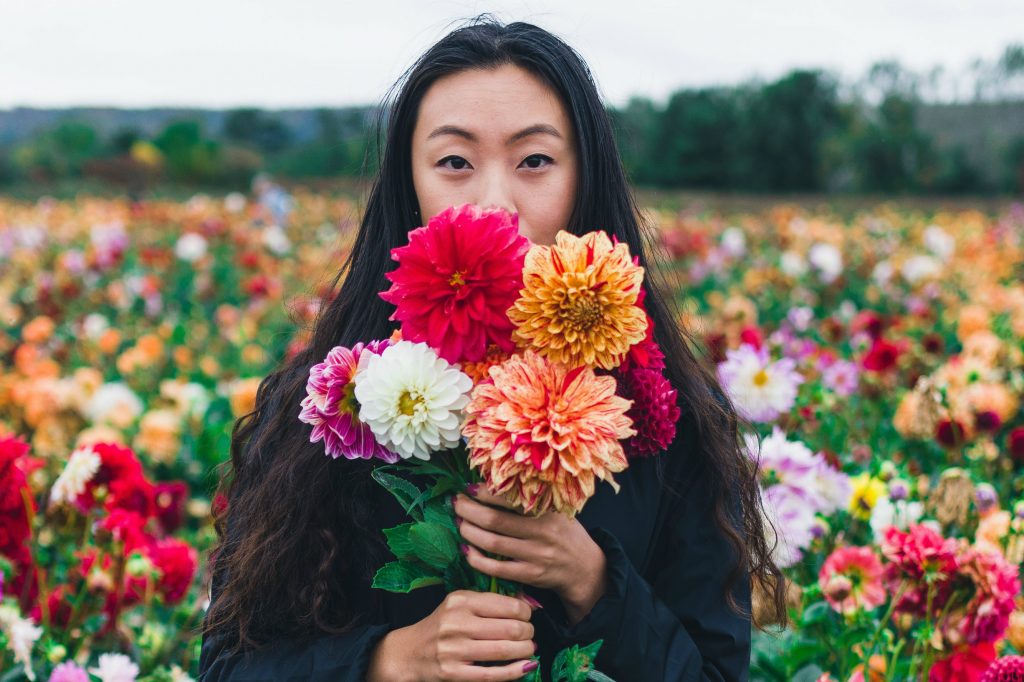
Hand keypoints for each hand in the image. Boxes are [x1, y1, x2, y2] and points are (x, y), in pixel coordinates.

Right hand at [367, 590, 538, 681]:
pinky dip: (514, 671)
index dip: (526, 613)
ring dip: (525, 651)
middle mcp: (457, 622)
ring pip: (504, 650)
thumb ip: (490, 602)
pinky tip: (525, 666)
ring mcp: (454, 649)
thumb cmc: (442, 625)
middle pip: (510, 628)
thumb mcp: (461, 604)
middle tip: (530, 635)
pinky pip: (492, 675)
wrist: (409, 652)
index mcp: (461, 600)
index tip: (528, 617)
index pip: (508, 605)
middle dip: (528, 633)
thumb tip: (528, 603)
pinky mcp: (453, 673)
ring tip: (528, 649)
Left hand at [453, 486, 608, 623]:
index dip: (483, 492)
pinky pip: (496, 568)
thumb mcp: (556, 509)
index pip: (508, 497)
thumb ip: (531, 499)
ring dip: (469, 532)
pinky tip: (467, 549)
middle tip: (456, 503)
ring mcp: (536, 555)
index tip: (468, 488)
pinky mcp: (530, 575)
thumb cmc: (564, 533)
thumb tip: (490, 485)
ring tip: (459, 523)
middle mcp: (542, 532)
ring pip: (492, 543)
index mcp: (547, 510)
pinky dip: (477, 559)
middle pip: (494, 520)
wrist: (584, 567)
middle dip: (469, 510)